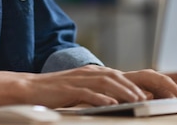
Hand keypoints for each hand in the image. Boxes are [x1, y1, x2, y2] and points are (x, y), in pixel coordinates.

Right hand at [23, 64, 149, 107]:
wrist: (29, 88)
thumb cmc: (55, 91)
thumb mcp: (78, 89)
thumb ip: (95, 91)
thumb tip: (115, 101)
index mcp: (90, 72)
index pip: (116, 75)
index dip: (133, 83)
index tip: (147, 94)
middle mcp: (86, 73)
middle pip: (114, 76)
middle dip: (132, 87)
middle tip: (146, 99)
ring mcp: (77, 79)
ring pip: (105, 82)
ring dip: (122, 91)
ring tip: (135, 101)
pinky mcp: (68, 89)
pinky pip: (87, 92)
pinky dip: (100, 97)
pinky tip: (110, 103)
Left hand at [124, 69, 176, 98]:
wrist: (116, 86)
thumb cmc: (119, 89)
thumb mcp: (124, 92)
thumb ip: (137, 93)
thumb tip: (149, 95)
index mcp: (147, 76)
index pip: (164, 79)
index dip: (173, 88)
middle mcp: (158, 76)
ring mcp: (164, 81)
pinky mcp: (168, 87)